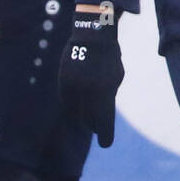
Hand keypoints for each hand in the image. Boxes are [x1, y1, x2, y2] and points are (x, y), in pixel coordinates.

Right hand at [58, 4, 123, 146]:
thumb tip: (102, 115)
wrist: (91, 36)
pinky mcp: (63, 82)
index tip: (106, 144)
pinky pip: (67, 101)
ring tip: (89, 119)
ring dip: (82, 117)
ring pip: (75, 112)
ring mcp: (74, 86)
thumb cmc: (109, 58)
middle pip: (89, 120)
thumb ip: (109, 97)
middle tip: (99, 130)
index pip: (104, 120)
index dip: (105, 135)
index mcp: (105, 91)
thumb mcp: (116, 77)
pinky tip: (78, 107)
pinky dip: (73, 106)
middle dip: (95, 126)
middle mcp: (88, 91)